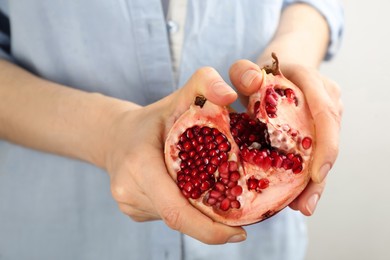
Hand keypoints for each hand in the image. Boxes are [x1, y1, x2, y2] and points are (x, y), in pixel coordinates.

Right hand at [104, 67, 246, 243]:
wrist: (117, 135)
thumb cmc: (154, 117)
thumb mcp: (179, 95)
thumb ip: (205, 84)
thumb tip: (231, 95)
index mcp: (139, 163)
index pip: (176, 208)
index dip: (208, 228)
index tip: (240, 234)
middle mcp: (128, 189)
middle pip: (179, 218)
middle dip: (211, 223)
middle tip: (240, 221)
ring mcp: (127, 203)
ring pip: (174, 219)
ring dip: (199, 215)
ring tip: (218, 200)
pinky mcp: (131, 210)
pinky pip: (166, 216)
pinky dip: (186, 210)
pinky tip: (193, 195)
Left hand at [229, 59, 342, 215]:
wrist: (276, 69)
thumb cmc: (259, 73)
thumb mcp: (245, 70)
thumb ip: (243, 72)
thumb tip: (254, 83)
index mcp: (310, 81)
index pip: (324, 112)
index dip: (324, 144)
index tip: (316, 174)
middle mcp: (326, 97)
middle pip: (329, 137)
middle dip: (320, 173)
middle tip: (305, 204)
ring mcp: (327, 113)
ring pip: (325, 149)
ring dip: (315, 180)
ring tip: (302, 206)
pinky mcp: (320, 128)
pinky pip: (317, 152)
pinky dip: (308, 175)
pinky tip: (299, 198)